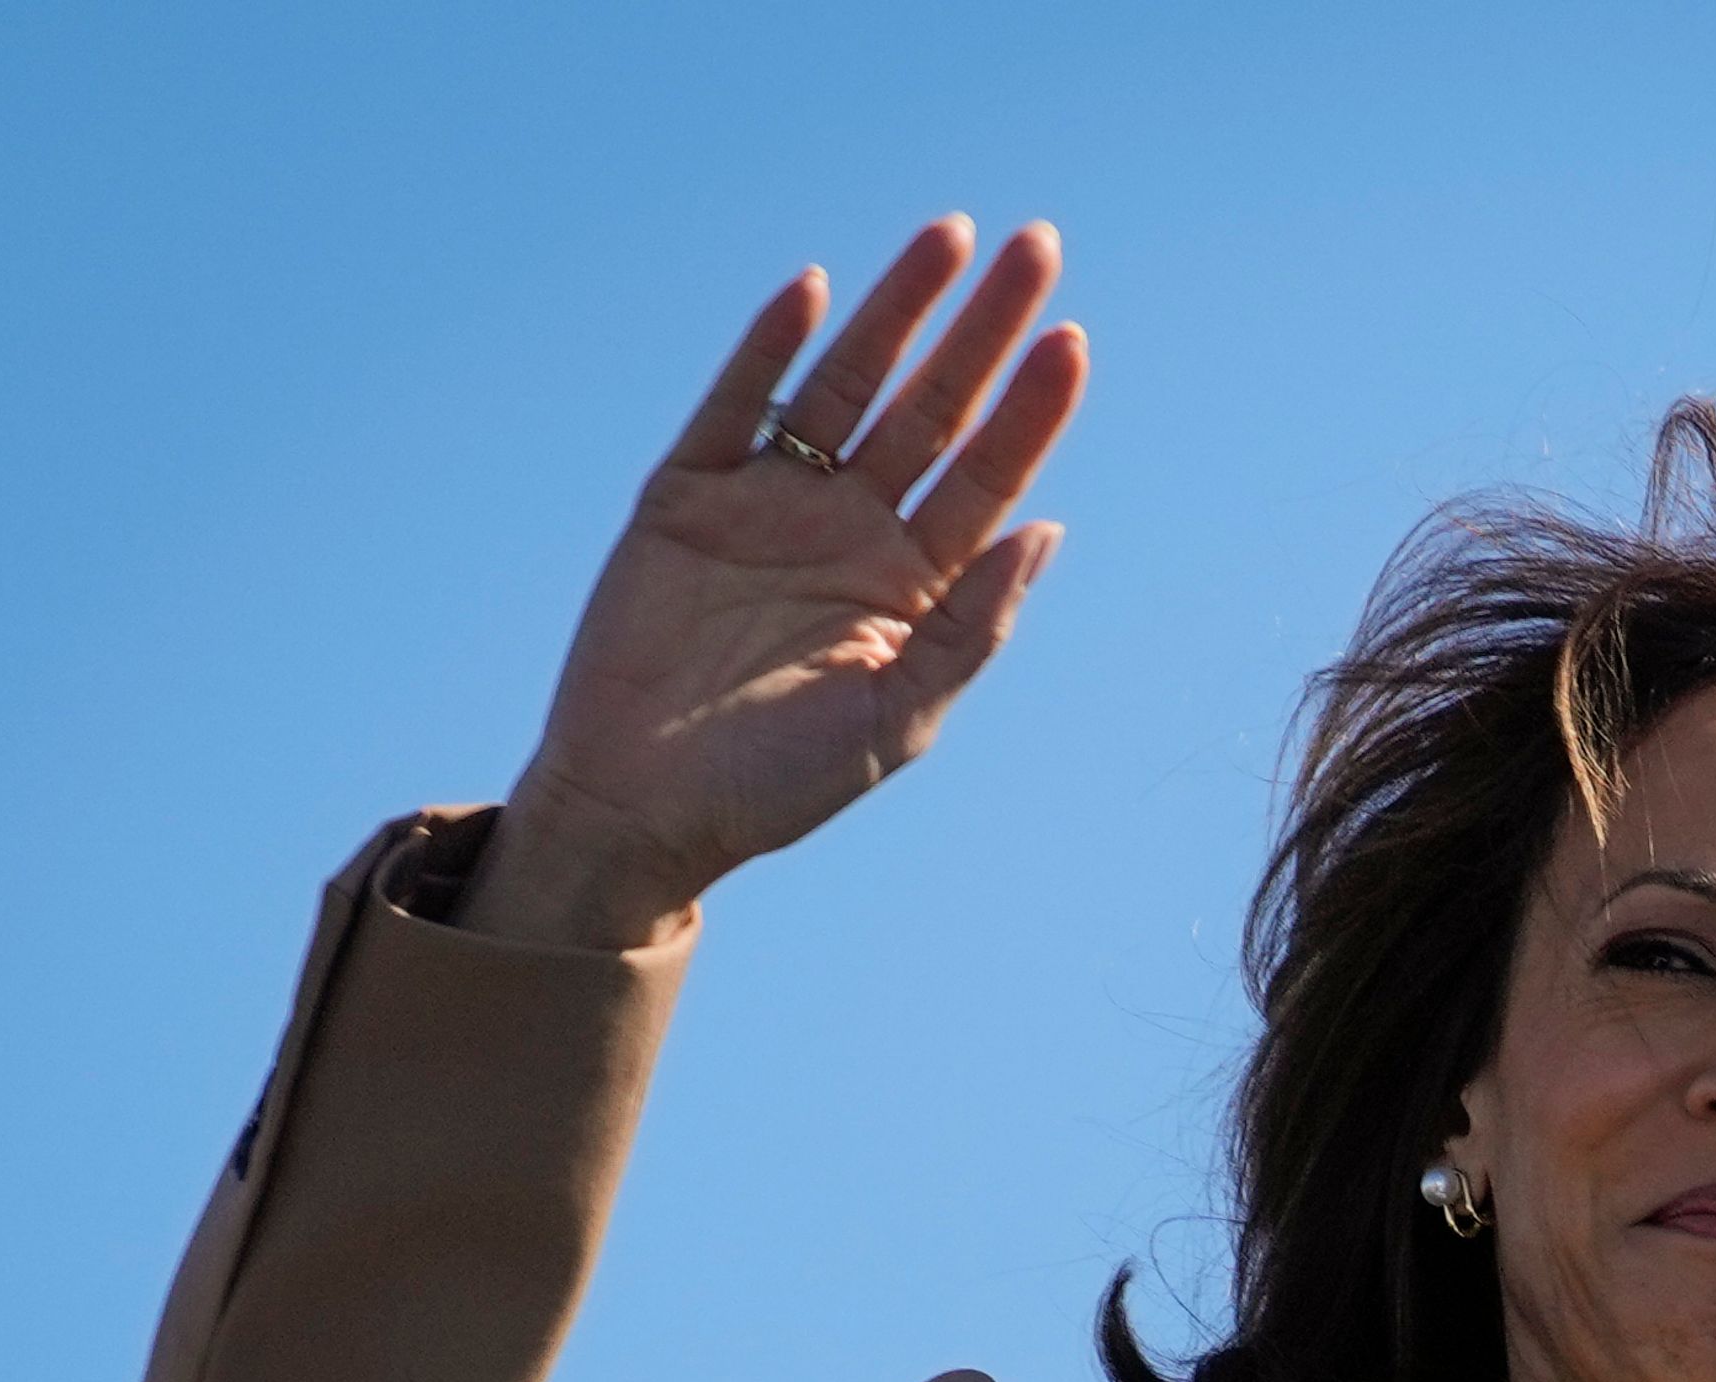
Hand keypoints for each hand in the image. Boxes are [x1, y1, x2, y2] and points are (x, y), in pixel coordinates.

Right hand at [467, 217, 1087, 945]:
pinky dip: (767, 349)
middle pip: (933, 406)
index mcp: (913, 582)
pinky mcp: (686, 496)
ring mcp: (770, 503)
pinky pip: (734, 407)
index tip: (1072, 342)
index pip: (990, 474)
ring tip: (947, 236)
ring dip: (894, 311)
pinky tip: (812, 292)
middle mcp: (851, 528)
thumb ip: (972, 628)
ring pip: (845, 384)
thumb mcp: (898, 719)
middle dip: (982, 327)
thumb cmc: (779, 785)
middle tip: (1036, 247)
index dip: (1032, 408)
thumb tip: (1048, 530)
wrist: (644, 810)